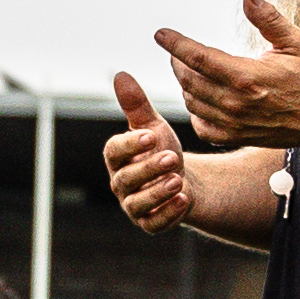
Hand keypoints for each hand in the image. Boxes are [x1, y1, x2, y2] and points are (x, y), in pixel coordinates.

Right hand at [102, 74, 193, 232]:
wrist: (182, 179)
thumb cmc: (161, 149)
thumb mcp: (153, 126)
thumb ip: (136, 105)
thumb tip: (120, 75)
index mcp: (116, 158)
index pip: (115, 151)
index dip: (131, 144)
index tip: (150, 135)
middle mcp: (120, 183)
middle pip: (127, 178)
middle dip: (149, 168)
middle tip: (172, 157)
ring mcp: (133, 205)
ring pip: (139, 203)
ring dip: (158, 192)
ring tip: (178, 179)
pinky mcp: (150, 223)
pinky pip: (155, 223)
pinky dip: (168, 214)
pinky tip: (184, 199)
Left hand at [153, 0, 299, 151]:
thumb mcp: (295, 42)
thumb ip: (268, 18)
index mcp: (246, 76)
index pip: (199, 57)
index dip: (176, 44)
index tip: (161, 34)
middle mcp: (235, 102)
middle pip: (189, 79)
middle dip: (179, 62)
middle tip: (180, 52)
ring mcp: (233, 123)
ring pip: (192, 101)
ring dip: (186, 84)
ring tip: (190, 71)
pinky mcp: (235, 137)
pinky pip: (202, 125)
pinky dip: (195, 110)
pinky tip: (201, 99)